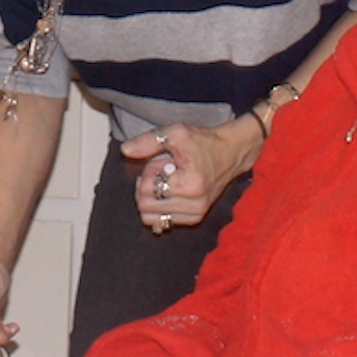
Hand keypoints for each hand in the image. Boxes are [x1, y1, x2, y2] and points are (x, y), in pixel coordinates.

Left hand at [122, 120, 256, 231]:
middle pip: (145, 206)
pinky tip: (171, 192)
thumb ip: (148, 142)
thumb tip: (126, 150)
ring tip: (167, 182)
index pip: (146, 188)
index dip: (147, 172)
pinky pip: (163, 222)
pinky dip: (160, 208)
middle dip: (147, 187)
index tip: (162, 162)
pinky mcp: (196, 218)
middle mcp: (194, 204)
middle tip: (162, 172)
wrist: (231, 152)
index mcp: (189, 184)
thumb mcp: (176, 133)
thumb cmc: (205, 142)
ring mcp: (196, 214)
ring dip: (153, 199)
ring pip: (151, 218)